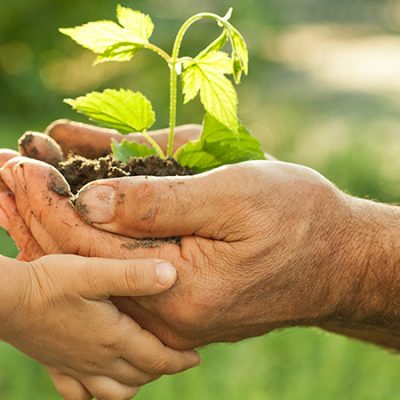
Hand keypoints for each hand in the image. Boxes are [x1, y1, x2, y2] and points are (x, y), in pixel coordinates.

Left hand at [0, 151, 349, 348]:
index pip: (91, 250)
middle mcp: (168, 311)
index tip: (21, 168)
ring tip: (33, 187)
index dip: (51, 205)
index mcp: (180, 291)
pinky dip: (100, 237)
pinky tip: (80, 211)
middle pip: (86, 263)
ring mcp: (174, 309)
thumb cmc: (297, 220)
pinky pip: (128, 267)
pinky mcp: (183, 298)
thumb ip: (159, 205)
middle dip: (45, 215)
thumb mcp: (232, 197)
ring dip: (66, 224)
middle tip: (13, 174)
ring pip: (102, 266)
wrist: (337, 258)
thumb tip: (91, 203)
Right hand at [0, 254, 198, 399]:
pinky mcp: (56, 366)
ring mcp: (75, 367)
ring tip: (145, 370)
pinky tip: (99, 384)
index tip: (196, 358)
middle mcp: (97, 359)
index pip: (157, 359)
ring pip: (114, 392)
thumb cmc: (51, 282)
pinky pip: (79, 395)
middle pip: (140, 375)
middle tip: (177, 359)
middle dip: (163, 370)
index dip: (180, 360)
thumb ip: (133, 275)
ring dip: (135, 384)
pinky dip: (95, 394)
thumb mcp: (95, 272)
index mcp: (113, 338)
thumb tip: (171, 275)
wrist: (6, 300)